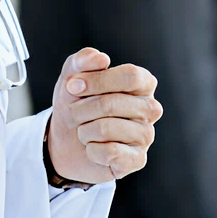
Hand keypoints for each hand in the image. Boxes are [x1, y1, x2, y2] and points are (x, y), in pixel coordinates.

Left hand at [47, 48, 162, 182]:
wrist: (66, 140)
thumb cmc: (77, 103)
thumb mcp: (73, 76)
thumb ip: (83, 60)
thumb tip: (101, 58)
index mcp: (142, 83)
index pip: (131, 76)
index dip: (98, 80)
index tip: (72, 86)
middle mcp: (150, 108)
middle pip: (113, 103)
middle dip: (82, 109)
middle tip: (73, 113)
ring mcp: (146, 135)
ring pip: (107, 129)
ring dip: (84, 131)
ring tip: (85, 131)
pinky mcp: (137, 159)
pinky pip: (109, 152)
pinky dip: (91, 150)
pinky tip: (93, 148)